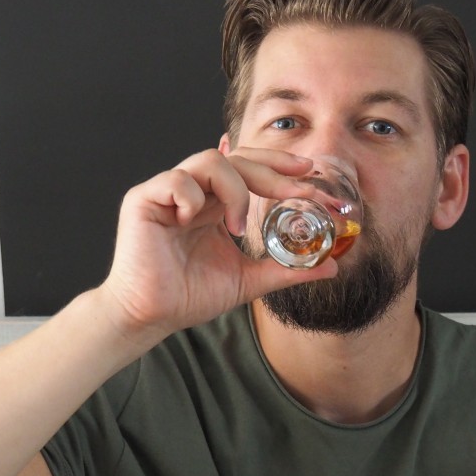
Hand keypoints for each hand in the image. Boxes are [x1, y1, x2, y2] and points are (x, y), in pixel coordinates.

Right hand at [97, 147, 338, 341]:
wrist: (152, 316)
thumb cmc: (190, 296)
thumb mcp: (250, 280)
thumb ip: (287, 270)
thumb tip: (330, 267)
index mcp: (215, 205)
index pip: (249, 169)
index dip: (278, 166)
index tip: (309, 173)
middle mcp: (194, 192)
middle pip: (236, 158)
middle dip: (272, 169)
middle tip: (300, 186)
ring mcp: (168, 192)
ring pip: (209, 161)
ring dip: (235, 190)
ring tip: (239, 226)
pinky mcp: (144, 200)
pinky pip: (176, 180)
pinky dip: (193, 197)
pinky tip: (194, 221)